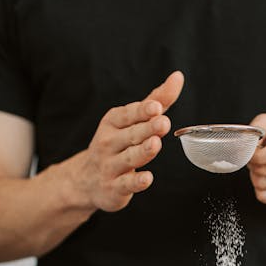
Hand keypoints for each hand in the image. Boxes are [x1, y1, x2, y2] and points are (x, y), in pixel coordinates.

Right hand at [72, 71, 183, 211]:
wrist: (87, 180)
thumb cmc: (117, 144)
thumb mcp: (132, 120)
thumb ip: (157, 100)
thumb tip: (178, 77)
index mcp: (113, 122)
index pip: (129, 114)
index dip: (143, 111)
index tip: (156, 107)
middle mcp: (109, 142)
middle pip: (131, 135)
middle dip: (147, 128)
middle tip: (162, 122)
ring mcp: (111, 165)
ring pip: (129, 158)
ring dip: (143, 151)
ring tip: (155, 144)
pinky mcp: (114, 188)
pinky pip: (126, 184)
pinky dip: (136, 181)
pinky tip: (147, 177)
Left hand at [247, 114, 265, 205]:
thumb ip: (255, 130)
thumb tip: (244, 148)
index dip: (258, 156)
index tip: (251, 154)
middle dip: (252, 165)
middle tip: (256, 159)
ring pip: (263, 184)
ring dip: (255, 176)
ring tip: (263, 167)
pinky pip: (265, 197)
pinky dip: (260, 189)